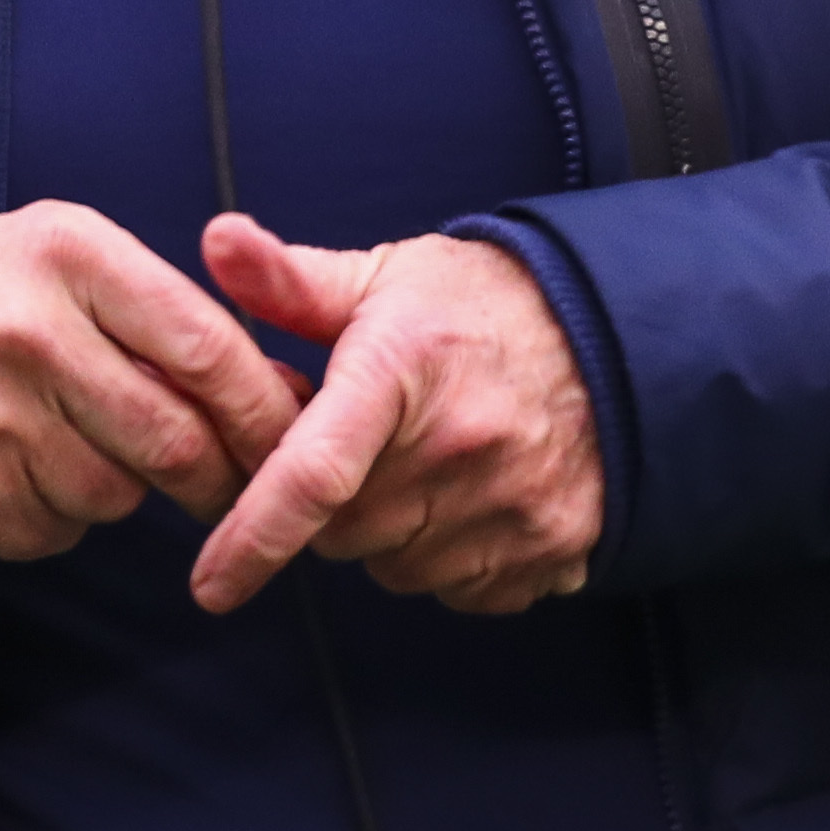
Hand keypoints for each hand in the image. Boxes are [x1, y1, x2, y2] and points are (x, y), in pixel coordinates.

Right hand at [0, 204, 307, 561]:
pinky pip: (52, 532)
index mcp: (68, 255)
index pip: (206, 345)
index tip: (295, 439)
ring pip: (116, 497)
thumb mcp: (56, 253)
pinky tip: (11, 466)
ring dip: (118, 488)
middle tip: (227, 487)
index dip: (264, 407)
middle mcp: (30, 334)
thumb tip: (268, 396)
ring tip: (66, 439)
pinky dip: (53, 515)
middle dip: (217, 477)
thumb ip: (153, 310)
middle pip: (173, 442)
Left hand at [187, 215, 603, 617]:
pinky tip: (469, 497)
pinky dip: (449, 559)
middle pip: (343, 531)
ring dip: (390, 534)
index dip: (254, 535)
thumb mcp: (387, 278)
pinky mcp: (552, 551)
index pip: (314, 471)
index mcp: (402, 370)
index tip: (210, 585)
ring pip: (398, 566)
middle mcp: (460, 446)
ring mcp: (513, 506)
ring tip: (424, 463)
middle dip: (331, 505)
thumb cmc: (482, 306)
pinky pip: (460, 589)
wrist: (619, 334)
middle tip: (364, 448)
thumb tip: (216, 241)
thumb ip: (291, 280)